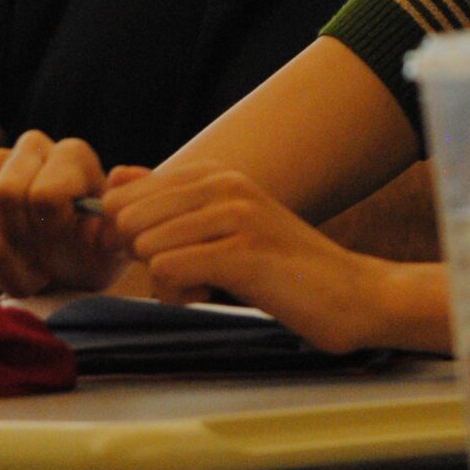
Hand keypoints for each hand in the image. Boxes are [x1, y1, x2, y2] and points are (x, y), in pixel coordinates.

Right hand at [0, 132, 129, 297]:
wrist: (65, 273)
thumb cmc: (91, 254)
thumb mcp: (115, 247)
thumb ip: (117, 225)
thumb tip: (120, 180)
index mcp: (72, 156)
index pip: (45, 192)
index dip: (53, 229)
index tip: (69, 244)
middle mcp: (30, 151)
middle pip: (6, 194)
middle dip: (25, 243)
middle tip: (44, 265)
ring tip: (22, 271)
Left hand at [102, 161, 397, 354]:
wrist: (354, 294)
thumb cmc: (286, 267)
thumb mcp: (226, 223)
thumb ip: (170, 200)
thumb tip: (115, 179)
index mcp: (215, 174)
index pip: (124, 194)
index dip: (128, 236)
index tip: (163, 256)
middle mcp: (223, 184)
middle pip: (126, 219)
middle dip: (142, 258)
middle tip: (186, 274)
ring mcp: (235, 216)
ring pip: (144, 246)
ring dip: (165, 283)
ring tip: (207, 286)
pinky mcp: (242, 253)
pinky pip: (166, 270)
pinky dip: (179, 295)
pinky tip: (212, 295)